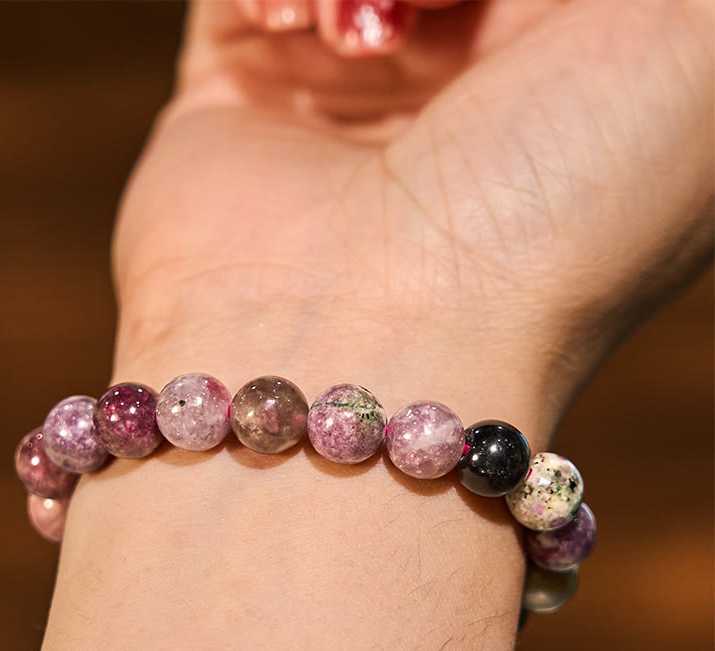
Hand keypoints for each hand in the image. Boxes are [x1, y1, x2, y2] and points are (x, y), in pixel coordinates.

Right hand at [112, 0, 711, 443]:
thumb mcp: (698, 61)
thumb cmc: (548, 234)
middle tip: (429, 20)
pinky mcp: (241, 94)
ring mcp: (351, 91)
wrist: (368, 355)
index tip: (525, 6)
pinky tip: (290, 30)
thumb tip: (541, 7)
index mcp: (581, 78)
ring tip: (359, 37)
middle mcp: (466, 86)